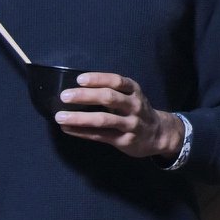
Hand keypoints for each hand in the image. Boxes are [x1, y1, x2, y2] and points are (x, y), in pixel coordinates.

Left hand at [54, 72, 185, 159]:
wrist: (158, 134)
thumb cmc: (137, 111)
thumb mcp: (131, 96)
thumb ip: (112, 91)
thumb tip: (78, 88)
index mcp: (134, 91)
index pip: (116, 81)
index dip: (98, 79)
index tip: (80, 79)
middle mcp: (134, 106)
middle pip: (109, 98)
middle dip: (85, 96)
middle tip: (64, 96)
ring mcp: (130, 124)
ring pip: (103, 120)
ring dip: (79, 118)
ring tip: (60, 117)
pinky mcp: (124, 140)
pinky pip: (100, 136)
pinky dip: (82, 132)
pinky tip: (68, 129)